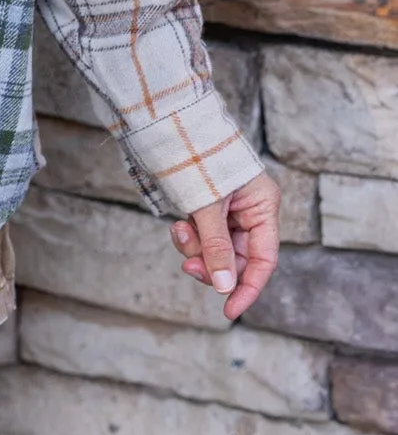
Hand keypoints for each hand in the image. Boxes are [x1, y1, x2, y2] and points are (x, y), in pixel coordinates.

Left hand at [171, 171, 280, 320]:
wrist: (170, 123)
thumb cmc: (197, 157)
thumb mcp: (208, 206)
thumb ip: (216, 247)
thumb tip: (224, 287)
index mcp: (263, 206)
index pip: (264, 260)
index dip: (247, 287)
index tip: (229, 311)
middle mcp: (251, 210)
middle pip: (237, 258)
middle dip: (212, 265)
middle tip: (189, 267)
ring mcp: (229, 209)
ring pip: (216, 249)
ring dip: (197, 249)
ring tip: (179, 230)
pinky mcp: (209, 207)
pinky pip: (203, 235)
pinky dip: (190, 237)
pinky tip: (178, 225)